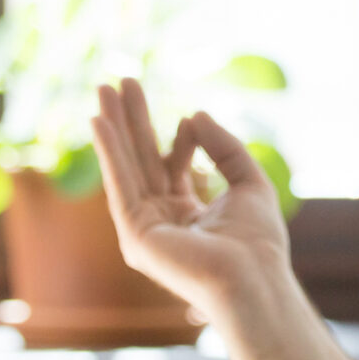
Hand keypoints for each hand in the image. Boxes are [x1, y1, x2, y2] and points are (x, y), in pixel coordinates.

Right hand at [90, 78, 292, 325]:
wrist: (254, 276)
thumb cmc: (258, 241)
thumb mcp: (249, 181)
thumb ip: (224, 147)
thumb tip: (194, 114)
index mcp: (188, 215)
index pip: (173, 168)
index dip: (181, 140)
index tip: (190, 118)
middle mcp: (162, 221)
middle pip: (142, 161)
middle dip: (131, 121)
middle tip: (119, 83)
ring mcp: (145, 229)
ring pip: (127, 168)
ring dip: (114, 127)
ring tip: (104, 88)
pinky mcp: (134, 235)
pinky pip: (118, 186)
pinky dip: (109, 153)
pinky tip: (99, 123)